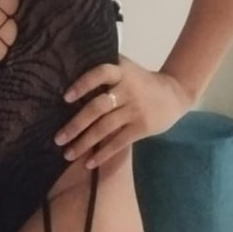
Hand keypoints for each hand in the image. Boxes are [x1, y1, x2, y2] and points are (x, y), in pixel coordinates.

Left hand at [54, 55, 192, 168]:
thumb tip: (70, 73)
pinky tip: (89, 163)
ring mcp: (135, 110)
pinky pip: (119, 142)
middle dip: (75, 124)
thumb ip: (106, 71)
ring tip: (67, 154)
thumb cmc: (141, 80)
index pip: (100, 74)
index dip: (83, 84)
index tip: (65, 97)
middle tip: (57, 138)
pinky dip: (103, 154)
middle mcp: (127, 90)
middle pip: (97, 107)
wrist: (175, 93)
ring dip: (84, 142)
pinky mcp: (142, 127)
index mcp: (121, 72)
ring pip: (105, 127)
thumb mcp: (126, 68)